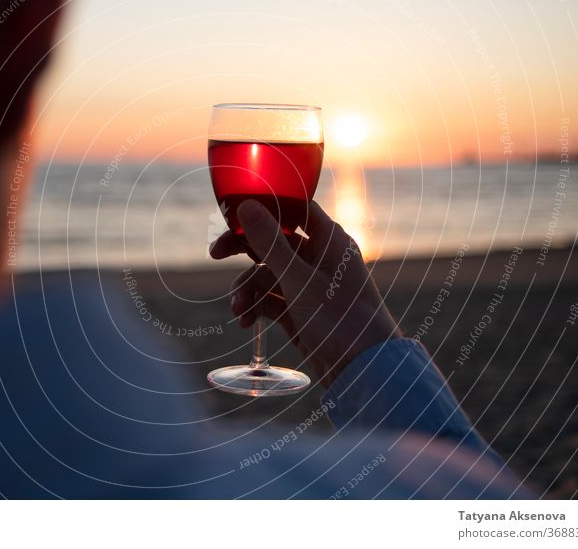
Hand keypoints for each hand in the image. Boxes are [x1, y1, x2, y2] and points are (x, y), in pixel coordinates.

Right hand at [210, 200, 401, 388]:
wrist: (362, 372)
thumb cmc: (340, 320)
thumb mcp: (298, 280)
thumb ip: (270, 244)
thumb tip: (246, 205)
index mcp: (329, 240)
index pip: (293, 209)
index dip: (263, 208)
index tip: (232, 215)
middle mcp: (320, 258)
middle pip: (273, 241)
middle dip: (244, 251)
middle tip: (215, 254)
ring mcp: (309, 285)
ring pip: (267, 274)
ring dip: (248, 288)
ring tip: (237, 310)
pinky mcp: (300, 310)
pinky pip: (270, 299)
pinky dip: (256, 307)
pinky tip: (245, 322)